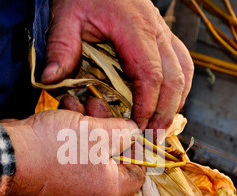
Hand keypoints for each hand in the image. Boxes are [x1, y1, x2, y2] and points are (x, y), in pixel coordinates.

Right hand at [1, 105, 144, 195]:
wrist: (8, 157)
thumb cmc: (59, 148)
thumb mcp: (100, 132)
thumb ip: (125, 131)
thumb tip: (134, 132)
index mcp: (110, 191)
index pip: (138, 172)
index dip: (137, 146)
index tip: (129, 125)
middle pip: (111, 158)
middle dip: (107, 127)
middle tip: (99, 104)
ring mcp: (70, 190)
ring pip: (89, 153)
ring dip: (86, 125)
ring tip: (76, 103)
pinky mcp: (52, 180)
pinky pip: (70, 157)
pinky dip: (69, 135)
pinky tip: (63, 112)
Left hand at [41, 0, 193, 131]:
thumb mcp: (67, 15)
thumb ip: (61, 47)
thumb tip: (52, 78)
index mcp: (135, 31)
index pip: (150, 76)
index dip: (147, 106)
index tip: (137, 128)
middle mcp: (157, 34)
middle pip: (175, 80)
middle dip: (165, 113)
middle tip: (152, 138)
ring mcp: (164, 34)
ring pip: (184, 73)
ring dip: (176, 102)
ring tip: (161, 126)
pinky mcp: (163, 36)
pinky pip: (182, 63)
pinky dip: (178, 87)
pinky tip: (168, 102)